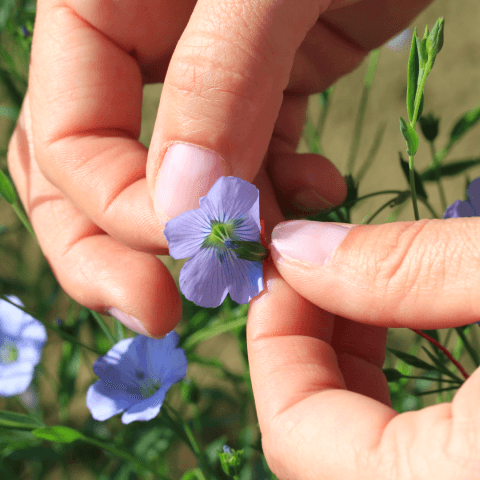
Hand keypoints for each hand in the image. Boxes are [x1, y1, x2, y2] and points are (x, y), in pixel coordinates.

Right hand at [8, 0, 431, 334]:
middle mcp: (136, 48)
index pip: (63, 138)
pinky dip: (272, 199)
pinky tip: (320, 192)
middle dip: (118, 251)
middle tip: (161, 316)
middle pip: (87, 174)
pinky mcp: (262, 96)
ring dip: (216, 232)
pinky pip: (244, 168)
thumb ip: (216, 84)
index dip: (117, 210)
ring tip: (268, 249)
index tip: (190, 247)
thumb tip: (179, 206)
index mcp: (98, 5)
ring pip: (170, 184)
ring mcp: (200, 80)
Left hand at [247, 219, 479, 478]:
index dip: (273, 337)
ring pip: (353, 447)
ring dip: (340, 358)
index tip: (285, 262)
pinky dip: (382, 380)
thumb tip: (299, 247)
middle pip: (313, 443)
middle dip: (303, 342)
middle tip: (315, 268)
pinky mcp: (468, 473)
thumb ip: (407, 267)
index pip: (292, 432)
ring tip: (357, 285)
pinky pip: (400, 447)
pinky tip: (395, 321)